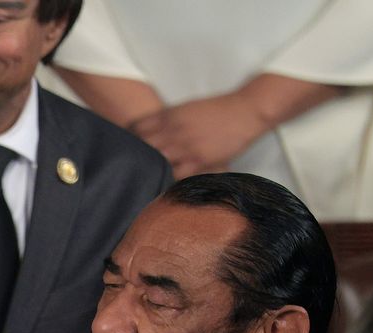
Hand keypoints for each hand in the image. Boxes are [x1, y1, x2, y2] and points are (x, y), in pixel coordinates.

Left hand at [129, 93, 269, 178]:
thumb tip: (148, 131)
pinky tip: (166, 185)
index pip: (137, 128)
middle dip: (135, 157)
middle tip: (130, 168)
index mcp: (170, 115)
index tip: (126, 148)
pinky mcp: (200, 160)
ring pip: (156, 163)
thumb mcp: (188, 108)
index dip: (129, 139)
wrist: (247, 111)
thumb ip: (168, 120)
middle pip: (142, 148)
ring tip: (146, 179)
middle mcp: (174, 131)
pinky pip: (177, 175)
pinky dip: (170, 180)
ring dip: (151, 171)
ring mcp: (186, 146)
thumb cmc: (218, 110)